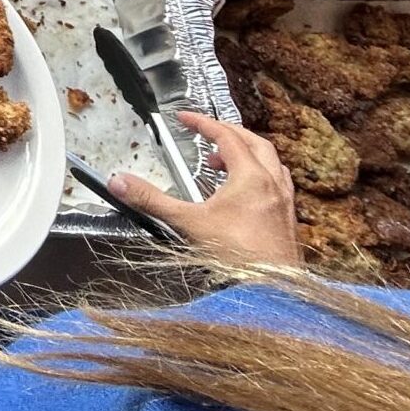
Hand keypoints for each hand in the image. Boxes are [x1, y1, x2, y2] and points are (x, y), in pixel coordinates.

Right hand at [115, 112, 297, 266]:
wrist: (271, 292)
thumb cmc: (239, 258)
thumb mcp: (188, 224)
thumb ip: (152, 201)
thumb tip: (121, 183)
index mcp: (251, 177)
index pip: (226, 135)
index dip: (203, 123)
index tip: (186, 118)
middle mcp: (272, 184)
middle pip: (254, 143)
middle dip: (228, 134)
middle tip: (207, 136)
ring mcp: (283, 202)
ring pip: (271, 163)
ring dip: (248, 155)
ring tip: (224, 165)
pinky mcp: (287, 221)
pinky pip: (278, 185)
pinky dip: (261, 178)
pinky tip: (247, 195)